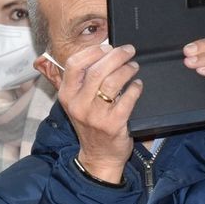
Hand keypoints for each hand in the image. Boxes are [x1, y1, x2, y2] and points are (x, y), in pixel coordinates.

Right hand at [56, 42, 140, 182]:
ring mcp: (95, 116)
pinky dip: (135, 88)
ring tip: (134, 67)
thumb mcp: (77, 103)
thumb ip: (82, 80)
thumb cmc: (90, 124)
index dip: (93, 51)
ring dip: (127, 70)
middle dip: (116, 56)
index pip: (74, 64)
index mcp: (67, 95)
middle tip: (129, 51)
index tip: (107, 47)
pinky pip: (127, 99)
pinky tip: (138, 85)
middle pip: (96, 70)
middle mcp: (78, 105)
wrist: (99, 156)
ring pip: (112, 82)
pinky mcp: (113, 124)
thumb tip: (101, 53)